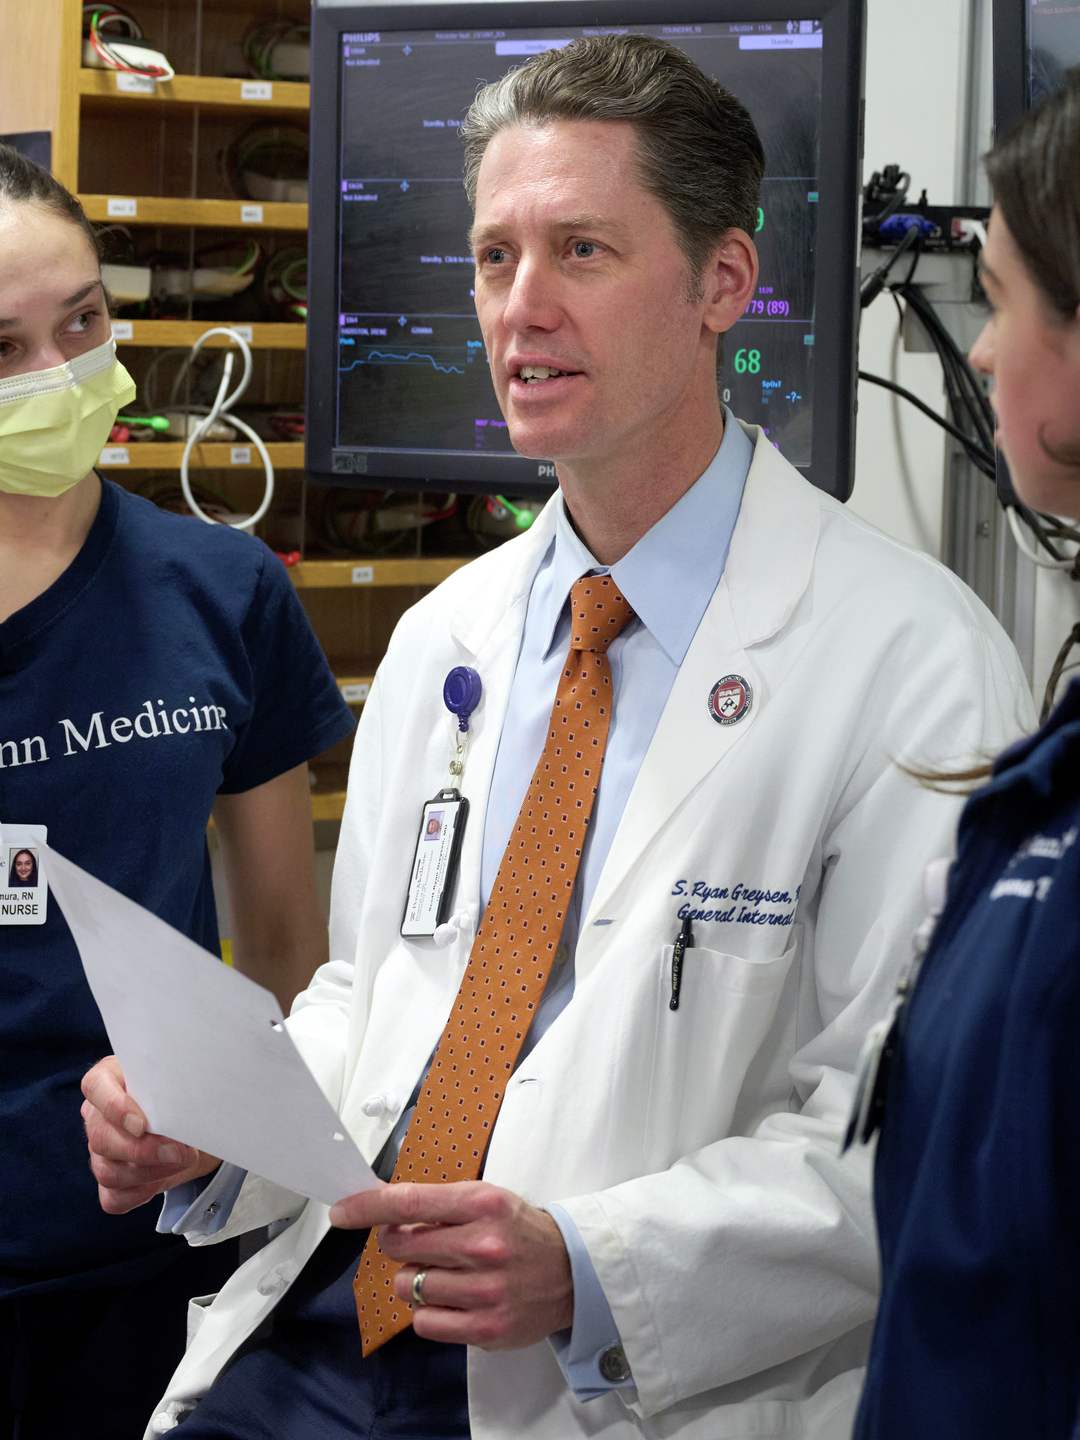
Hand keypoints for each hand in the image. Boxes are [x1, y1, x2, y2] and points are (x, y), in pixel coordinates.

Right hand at [81, 1056, 220, 1214]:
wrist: (190, 1119)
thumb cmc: (180, 1091)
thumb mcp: (179, 1081)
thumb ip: (174, 1088)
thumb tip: (183, 1113)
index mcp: (110, 1079)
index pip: (95, 1086)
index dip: (115, 1107)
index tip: (142, 1124)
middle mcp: (98, 1116)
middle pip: (101, 1138)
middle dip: (144, 1150)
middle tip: (181, 1151)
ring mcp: (100, 1151)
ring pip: (107, 1171)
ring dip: (149, 1173)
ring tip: (182, 1160)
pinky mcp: (111, 1180)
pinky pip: (113, 1198)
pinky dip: (140, 1194)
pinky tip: (162, 1180)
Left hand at [330, 1181, 573, 1348]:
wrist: (572, 1271)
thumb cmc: (520, 1230)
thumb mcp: (486, 1199)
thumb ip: (437, 1204)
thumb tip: (381, 1208)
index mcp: (482, 1203)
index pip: (408, 1202)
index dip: (367, 1206)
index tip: (342, 1211)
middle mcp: (483, 1245)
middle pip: (400, 1246)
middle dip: (398, 1243)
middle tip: (419, 1244)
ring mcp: (484, 1290)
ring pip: (408, 1287)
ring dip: (415, 1279)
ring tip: (444, 1274)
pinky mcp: (486, 1328)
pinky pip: (425, 1322)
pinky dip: (428, 1311)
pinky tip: (451, 1299)